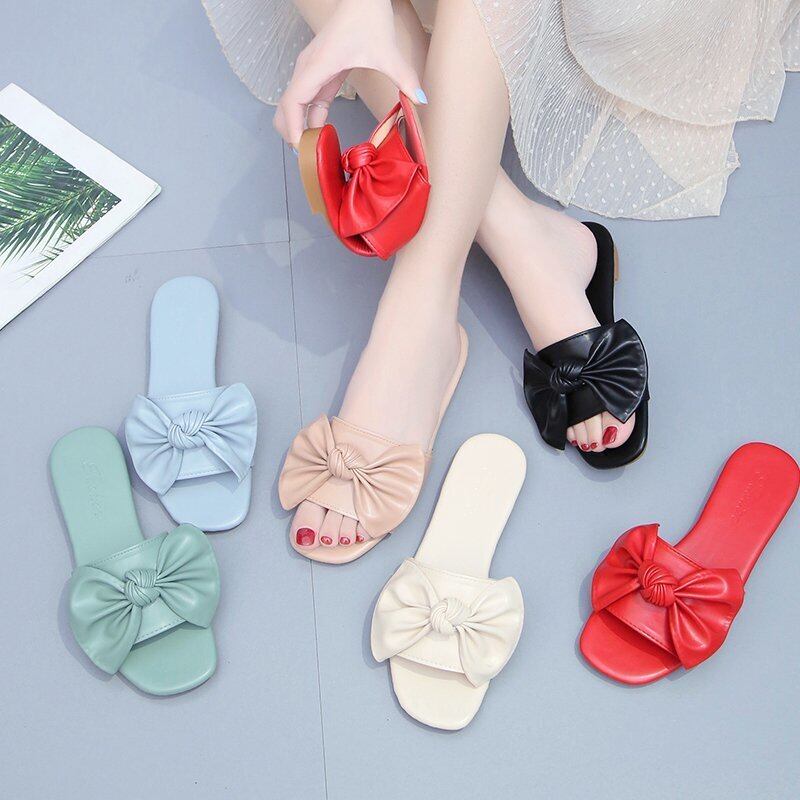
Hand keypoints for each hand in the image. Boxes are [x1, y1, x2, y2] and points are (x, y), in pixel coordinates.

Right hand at [274, 0, 425, 146]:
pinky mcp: (317, 73)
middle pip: (285, 108)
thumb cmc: (368, 18)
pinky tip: (322, 135)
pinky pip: (306, 101)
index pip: (293, 101)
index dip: (293, 127)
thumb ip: (404, 78)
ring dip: (300, 128)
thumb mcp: (388, 51)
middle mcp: (307, 69)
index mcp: (318, 65)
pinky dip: (309, 119)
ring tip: (316, 152)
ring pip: (293, 106)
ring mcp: (310, 71)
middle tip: (309, 159)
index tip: (301, 148)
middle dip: (291, 133)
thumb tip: (420, 100)